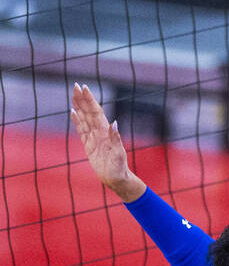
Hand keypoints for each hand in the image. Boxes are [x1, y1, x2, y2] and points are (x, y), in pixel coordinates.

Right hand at [69, 82, 146, 201]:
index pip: (96, 112)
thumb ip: (115, 138)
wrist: (116, 179)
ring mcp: (93, 138)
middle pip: (89, 112)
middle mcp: (99, 133)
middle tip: (75, 85)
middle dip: (82, 99)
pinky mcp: (88, 145)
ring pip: (84, 119)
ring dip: (79, 106)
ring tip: (73, 94)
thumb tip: (114, 122)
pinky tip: (73, 112)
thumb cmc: (119, 167)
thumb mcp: (118, 153)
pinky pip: (81, 130)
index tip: (84, 88)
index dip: (90, 100)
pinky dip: (77, 121)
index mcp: (105, 132)